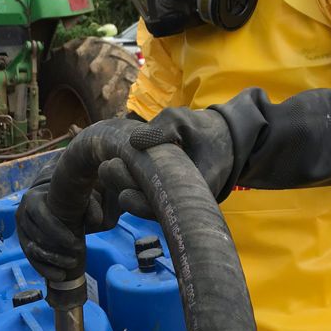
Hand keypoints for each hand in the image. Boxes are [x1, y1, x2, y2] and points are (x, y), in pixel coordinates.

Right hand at [16, 160, 121, 280]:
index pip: (42, 217)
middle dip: (57, 249)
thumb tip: (97, 220)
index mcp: (32, 198)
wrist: (49, 198)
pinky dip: (45, 269)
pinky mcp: (23, 243)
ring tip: (72, 265)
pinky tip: (60, 276)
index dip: (58, 232)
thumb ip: (90, 205)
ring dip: (53, 261)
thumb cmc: (66, 197)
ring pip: (33, 250)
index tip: (76, 243)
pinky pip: (31, 259)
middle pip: (37, 236)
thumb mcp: (78, 196)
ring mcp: (20, 230)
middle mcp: (21, 214)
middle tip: (78, 255)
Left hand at [98, 106, 234, 217]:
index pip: (162, 205)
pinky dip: (131, 185)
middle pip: (149, 208)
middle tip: (107, 165)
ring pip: (145, 204)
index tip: (120, 169)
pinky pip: (146, 197)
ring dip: (124, 187)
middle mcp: (185, 204)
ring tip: (106, 166)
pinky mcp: (167, 195)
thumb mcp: (186, 121)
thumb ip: (163, 128)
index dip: (138, 198)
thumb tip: (133, 141)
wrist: (224, 139)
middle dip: (124, 188)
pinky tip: (114, 167)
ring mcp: (175, 202)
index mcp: (195, 191)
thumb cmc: (205, 130)